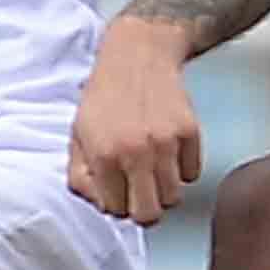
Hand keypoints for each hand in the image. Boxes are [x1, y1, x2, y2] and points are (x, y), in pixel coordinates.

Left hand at [69, 18, 202, 224]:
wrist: (138, 53)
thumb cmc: (105, 95)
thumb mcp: (78, 135)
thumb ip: (81, 176)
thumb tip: (102, 205)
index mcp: (103, 154)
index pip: (116, 211)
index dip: (116, 204)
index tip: (117, 190)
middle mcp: (135, 152)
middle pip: (149, 215)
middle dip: (143, 209)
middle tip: (138, 192)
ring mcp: (166, 143)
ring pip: (173, 198)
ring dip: (162, 190)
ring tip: (152, 169)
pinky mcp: (189, 132)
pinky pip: (191, 174)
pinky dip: (181, 169)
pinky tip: (168, 151)